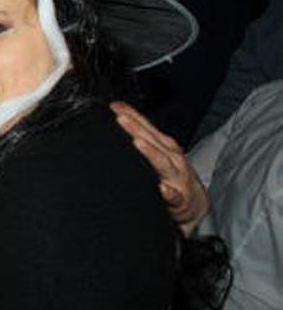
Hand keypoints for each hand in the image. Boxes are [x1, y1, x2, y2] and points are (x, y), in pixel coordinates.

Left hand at [111, 102, 208, 235]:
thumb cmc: (172, 174)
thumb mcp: (159, 152)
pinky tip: (162, 188)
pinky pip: (174, 196)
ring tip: (138, 143)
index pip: (146, 127)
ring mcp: (176, 178)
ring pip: (163, 164)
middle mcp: (171, 158)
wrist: (195, 203)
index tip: (114, 107)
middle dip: (136, 128)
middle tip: (120, 118)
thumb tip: (118, 114)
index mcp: (164, 146)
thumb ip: (140, 135)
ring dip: (151, 153)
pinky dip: (169, 192)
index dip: (131, 115)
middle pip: (152, 140)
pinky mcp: (180, 199)